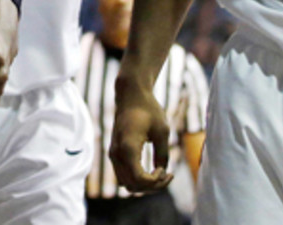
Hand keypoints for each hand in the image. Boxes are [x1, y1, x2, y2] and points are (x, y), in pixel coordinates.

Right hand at [109, 75, 172, 192]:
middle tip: (168, 175)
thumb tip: (163, 175)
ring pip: (126, 183)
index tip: (167, 171)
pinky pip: (124, 175)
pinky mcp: (114, 153)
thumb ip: (162, 155)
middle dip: (151, 186)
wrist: (131, 95)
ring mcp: (113, 154)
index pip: (139, 179)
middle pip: (132, 185)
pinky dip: (137, 178)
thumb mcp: (162, 132)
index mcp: (128, 148)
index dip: (155, 182)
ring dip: (143, 185)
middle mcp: (117, 153)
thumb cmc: (149, 110)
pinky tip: (152, 170)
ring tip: (161, 175)